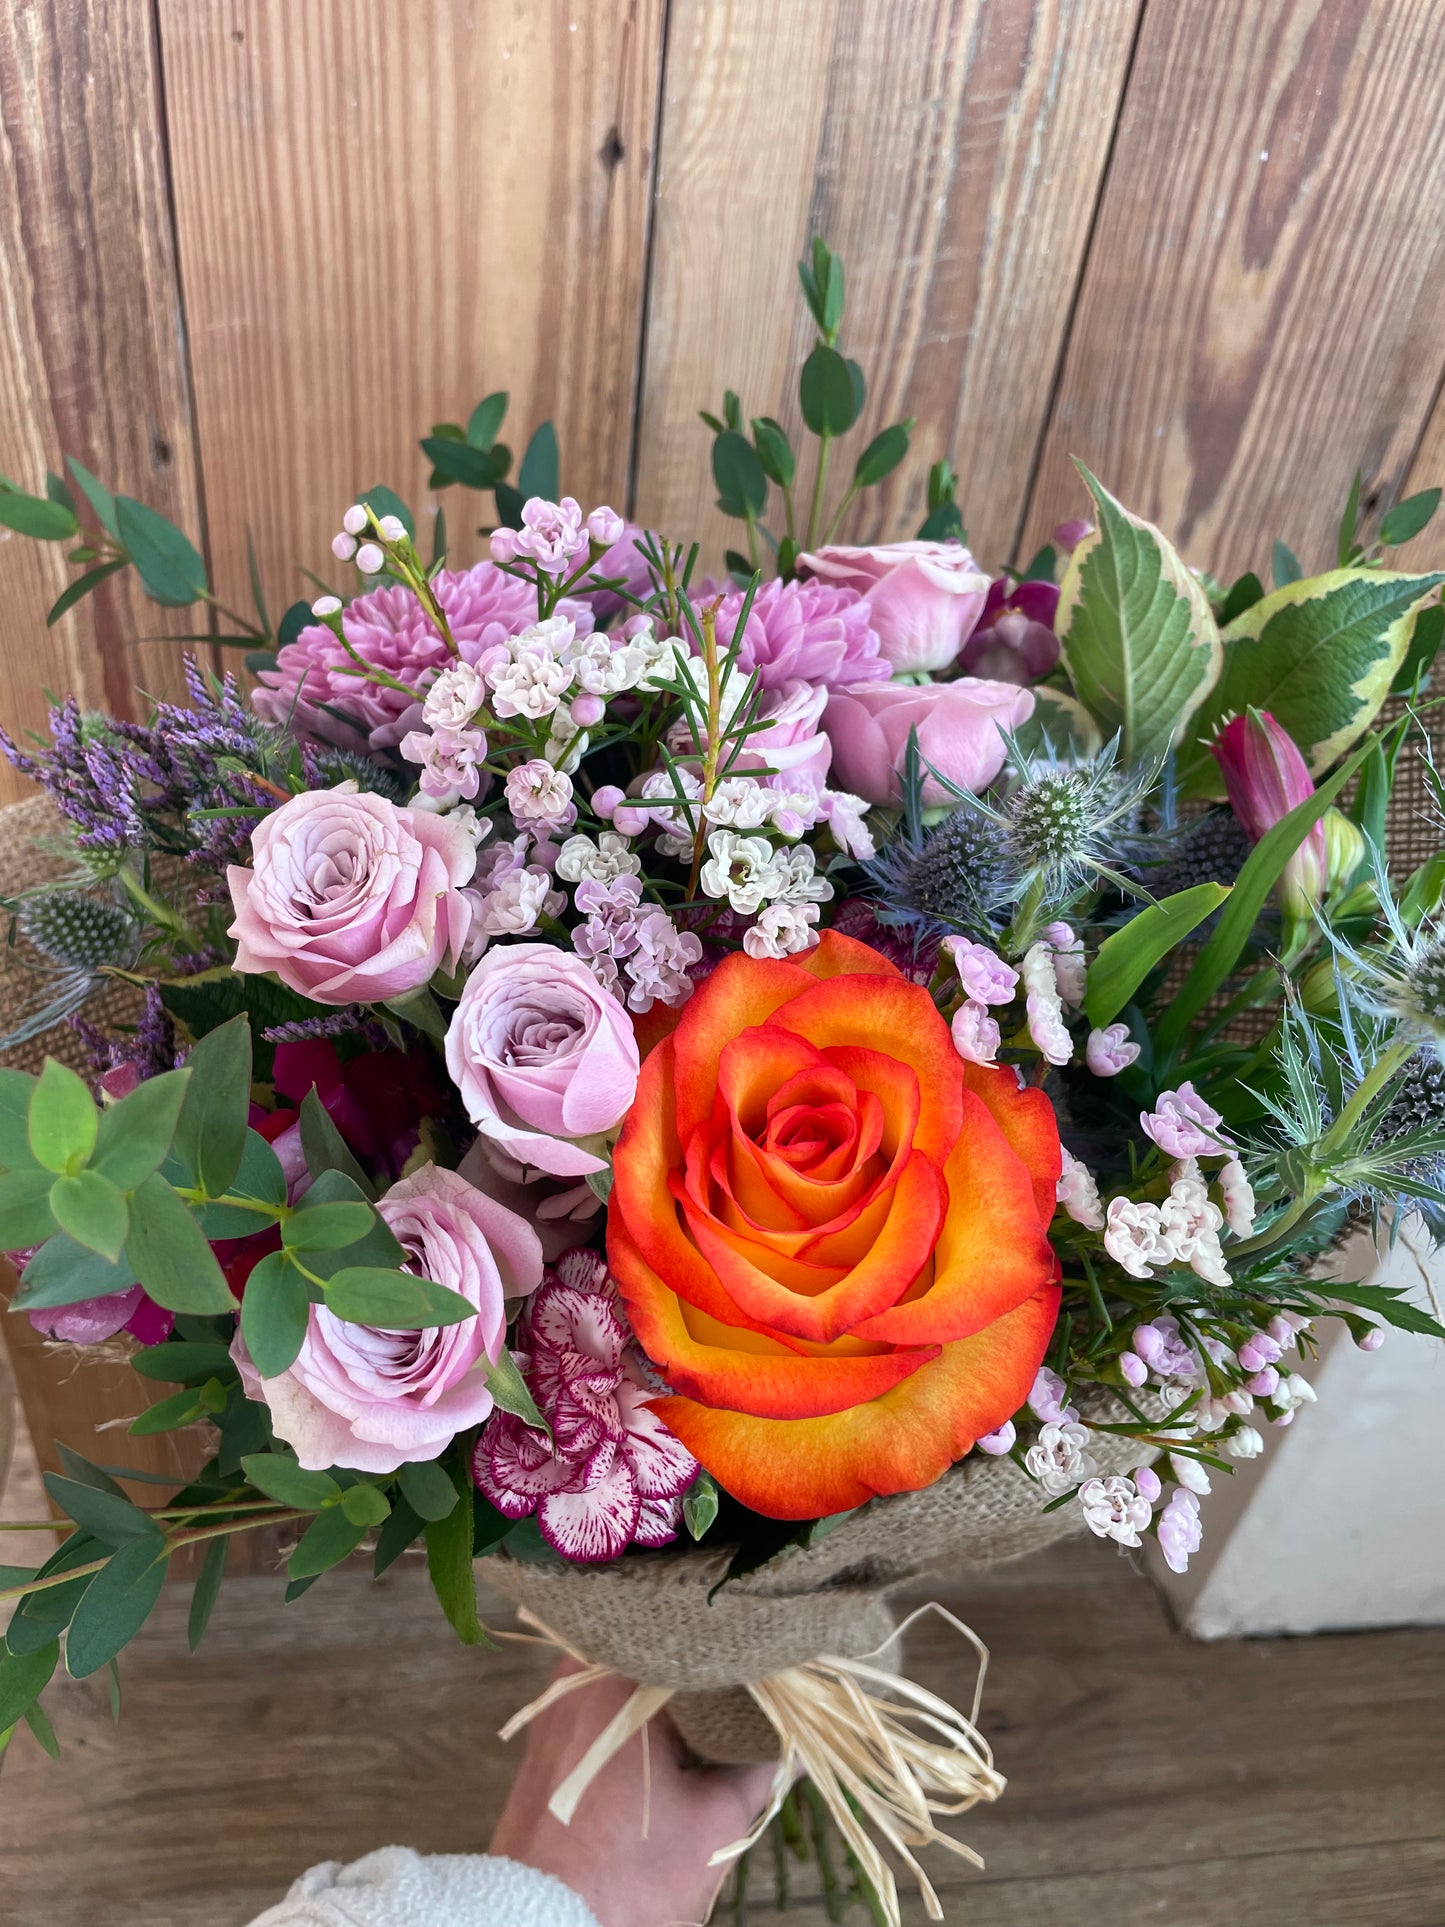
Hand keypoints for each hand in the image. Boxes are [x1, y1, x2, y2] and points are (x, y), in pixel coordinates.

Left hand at [491, 1661, 776, 1926]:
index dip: (744, 1652)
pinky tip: (682, 1731)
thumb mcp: (714, 1822)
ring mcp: (558, 1700)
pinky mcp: (550, 1732)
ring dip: (680, 1690)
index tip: (780, 1665)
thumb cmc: (629, 1875)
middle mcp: (580, 1673)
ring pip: (638, 1673)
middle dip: (713, 1669)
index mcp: (618, 1676)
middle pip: (665, 1651)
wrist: (546, 1926)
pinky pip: (610, 1698)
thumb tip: (799, 1743)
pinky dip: (646, 1709)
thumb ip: (762, 1770)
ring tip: (730, 1706)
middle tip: (763, 1683)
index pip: (698, 1640)